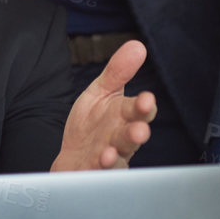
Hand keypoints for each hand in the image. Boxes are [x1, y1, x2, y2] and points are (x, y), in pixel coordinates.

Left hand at [51, 40, 156, 170]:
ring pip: (118, 157)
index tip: (146, 100)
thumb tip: (137, 45)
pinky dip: (100, 170)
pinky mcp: (94, 173)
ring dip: (116, 156)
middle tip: (140, 130)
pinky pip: (99, 173)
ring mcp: (110, 157)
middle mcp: (121, 138)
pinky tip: (98, 163)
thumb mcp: (101, 92)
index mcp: (124, 115)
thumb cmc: (92, 125)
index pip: (139, 110)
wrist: (73, 159)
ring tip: (111, 152)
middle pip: (132, 135)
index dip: (144, 107)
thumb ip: (118, 72)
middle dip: (136, 133)